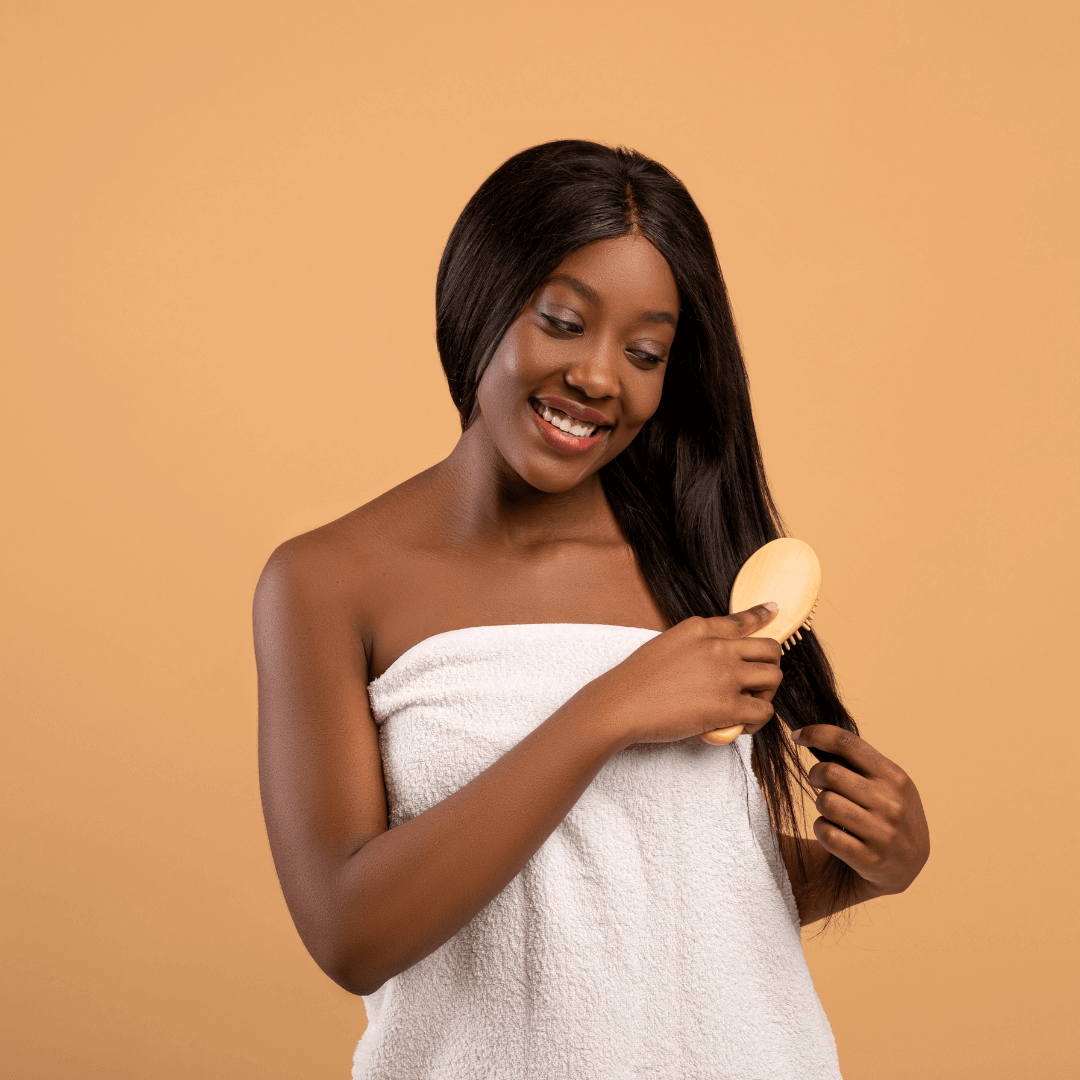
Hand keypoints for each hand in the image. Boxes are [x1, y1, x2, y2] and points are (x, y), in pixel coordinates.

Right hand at [585, 605, 783, 746]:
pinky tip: (742, 725)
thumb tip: (712, 658)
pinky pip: (763, 711)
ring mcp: (725, 675)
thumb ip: (694, 644)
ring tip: (749, 705)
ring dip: (766, 693)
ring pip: (773, 678)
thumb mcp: (666, 643)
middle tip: (756, 684)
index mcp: (701, 628)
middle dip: (770, 666)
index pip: (742, 620)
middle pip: (770, 650)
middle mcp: (718, 647)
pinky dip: (759, 721)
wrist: (621, 704)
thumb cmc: (636, 680)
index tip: (774, 610)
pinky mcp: (727, 706)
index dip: (762, 615)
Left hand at [792, 726, 929, 897]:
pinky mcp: (870, 859)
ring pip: (826, 802)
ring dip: (821, 805)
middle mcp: (892, 803)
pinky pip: (826, 833)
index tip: (797, 735)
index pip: (847, 743)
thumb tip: (815, 735)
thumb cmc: (888, 814)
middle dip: (815, 775)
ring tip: (832, 811)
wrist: (907, 866)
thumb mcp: (887, 784)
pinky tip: (833, 832)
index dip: (816, 734)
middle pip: (829, 772)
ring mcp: (883, 833)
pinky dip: (821, 830)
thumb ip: (859, 762)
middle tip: (817, 782)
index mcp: (895, 777)